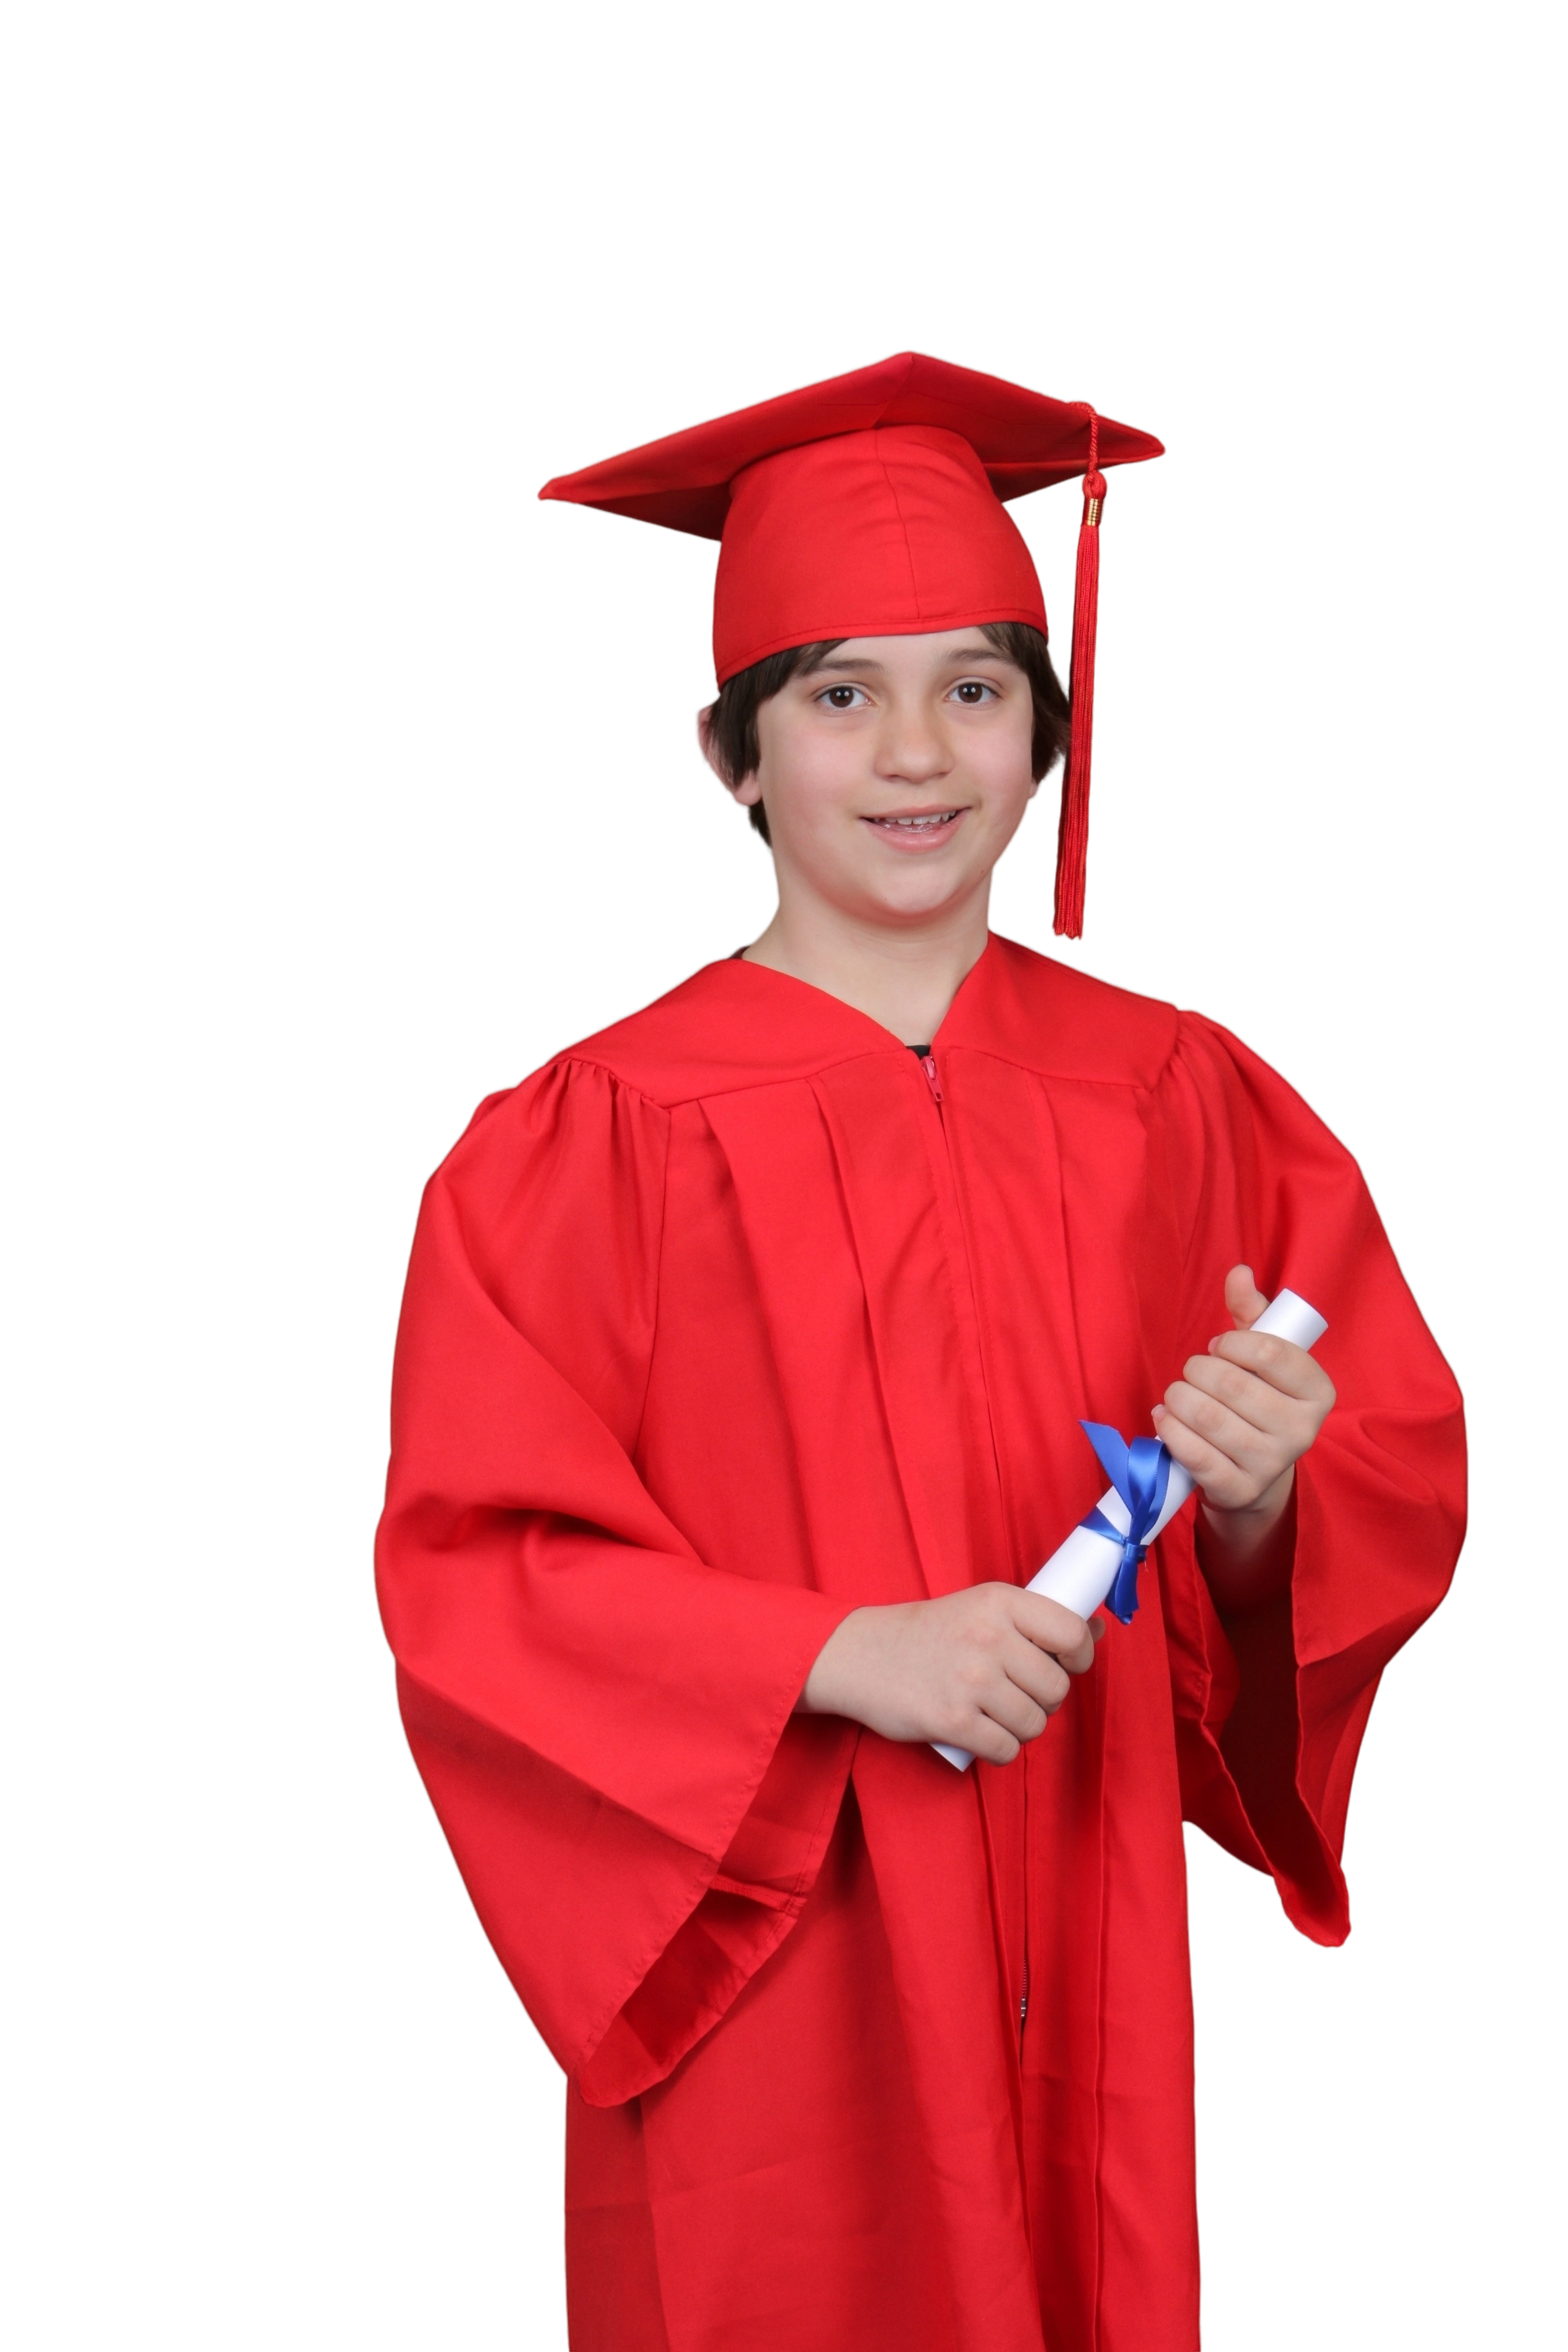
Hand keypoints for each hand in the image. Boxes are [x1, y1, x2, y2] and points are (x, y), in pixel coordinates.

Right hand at [795, 1584, 1101, 1765]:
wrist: (859, 1655)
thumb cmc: (927, 1633)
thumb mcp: (980, 1607)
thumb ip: (1036, 1619)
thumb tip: (1098, 1629)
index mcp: (1000, 1602)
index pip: (1072, 1633)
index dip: (1080, 1657)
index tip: (1065, 1665)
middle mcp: (989, 1638)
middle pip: (1056, 1690)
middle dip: (1042, 1699)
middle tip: (1012, 1693)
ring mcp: (971, 1681)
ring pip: (1034, 1724)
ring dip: (1019, 1727)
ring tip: (993, 1713)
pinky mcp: (952, 1721)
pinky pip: (1006, 1750)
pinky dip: (998, 1749)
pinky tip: (980, 1734)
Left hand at [1152, 1263, 1334, 1600]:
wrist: (1252, 1470)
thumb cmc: (1257, 1398)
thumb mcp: (1261, 1355)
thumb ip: (1251, 1311)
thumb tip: (1239, 1272)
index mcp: (1318, 1391)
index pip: (1271, 1352)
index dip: (1232, 1343)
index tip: (1218, 1347)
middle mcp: (1303, 1430)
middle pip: (1232, 1384)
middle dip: (1197, 1370)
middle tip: (1193, 1373)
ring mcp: (1272, 1464)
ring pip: (1208, 1417)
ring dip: (1178, 1398)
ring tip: (1177, 1395)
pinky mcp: (1238, 1489)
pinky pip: (1194, 1454)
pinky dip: (1170, 1429)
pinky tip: (1166, 1418)